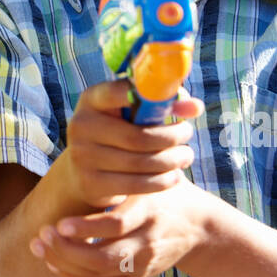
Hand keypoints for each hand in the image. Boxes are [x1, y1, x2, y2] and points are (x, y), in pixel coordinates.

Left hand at [30, 175, 210, 276]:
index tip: (59, 222)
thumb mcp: (152, 173)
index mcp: (148, 211)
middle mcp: (146, 241)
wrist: (199, 225)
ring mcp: (143, 263)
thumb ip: (126, 165)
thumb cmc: (165, 190)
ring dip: (65, 263)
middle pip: (103, 258)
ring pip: (99, 275)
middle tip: (41, 234)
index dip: (85, 228)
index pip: (115, 225)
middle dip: (67, 250)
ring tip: (39, 246)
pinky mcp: (138, 276)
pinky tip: (54, 263)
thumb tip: (90, 143)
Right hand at [53, 80, 201, 209]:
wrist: (82, 173)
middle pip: (139, 135)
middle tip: (188, 134)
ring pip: (142, 162)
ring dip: (172, 160)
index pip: (119, 91)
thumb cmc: (117, 134)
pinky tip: (175, 176)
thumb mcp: (129, 114)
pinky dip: (163, 181)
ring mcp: (82, 156)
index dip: (151, 97)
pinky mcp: (91, 183)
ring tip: (186, 156)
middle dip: (172, 136)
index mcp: (91, 100)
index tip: (177, 104)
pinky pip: (137, 184)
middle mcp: (81, 125)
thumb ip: (160, 104)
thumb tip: (194, 106)